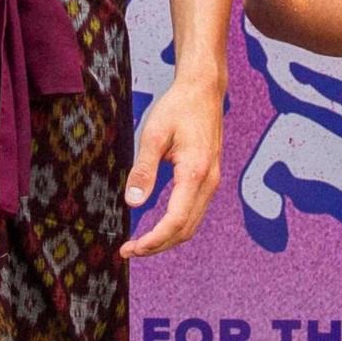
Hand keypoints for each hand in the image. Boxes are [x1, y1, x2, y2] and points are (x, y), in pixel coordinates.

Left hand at [119, 72, 225, 257]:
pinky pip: (194, 212)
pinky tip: (157, 226)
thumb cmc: (178, 108)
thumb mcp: (154, 134)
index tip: (130, 248)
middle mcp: (209, 182)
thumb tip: (133, 203)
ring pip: (191, 224)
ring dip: (167, 239)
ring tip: (140, 243)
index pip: (175, 221)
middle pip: (185, 229)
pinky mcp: (210, 178)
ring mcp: (212, 181)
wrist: (203, 90)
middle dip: (157, 245)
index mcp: (195, 173)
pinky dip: (176, 226)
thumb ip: (143, 170)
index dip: (153, 240)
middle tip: (129, 250)